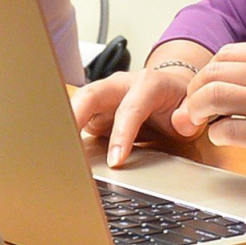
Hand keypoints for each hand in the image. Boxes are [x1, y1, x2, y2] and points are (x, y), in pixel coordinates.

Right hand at [72, 56, 204, 167]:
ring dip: (64, 124)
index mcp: (147, 84)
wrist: (171, 91)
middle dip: (75, 115)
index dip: (121, 135)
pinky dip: (66, 132)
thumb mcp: (191, 110)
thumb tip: (181, 122)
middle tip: (64, 143)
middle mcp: (120, 85)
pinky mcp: (94, 110)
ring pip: (78, 104)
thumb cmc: (178, 102)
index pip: (130, 109)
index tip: (116, 161)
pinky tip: (59, 151)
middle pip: (91, 94)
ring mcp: (104, 96)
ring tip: (53, 150)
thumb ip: (189, 117)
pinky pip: (76, 118)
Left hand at [170, 42, 245, 176]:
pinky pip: (229, 131)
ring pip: (214, 97)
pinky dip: (216, 134)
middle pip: (214, 73)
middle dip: (195, 91)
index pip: (227, 53)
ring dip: (197, 110)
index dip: (208, 71)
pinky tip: (222, 137)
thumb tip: (235, 79)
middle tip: (193, 106)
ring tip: (198, 121)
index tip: (205, 86)